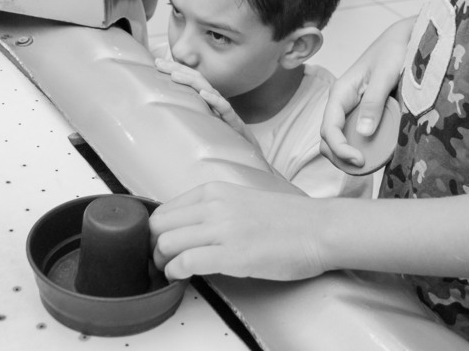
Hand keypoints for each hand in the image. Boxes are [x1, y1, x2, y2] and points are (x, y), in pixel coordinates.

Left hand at [150, 182, 323, 280]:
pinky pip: (185, 263)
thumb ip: (213, 209)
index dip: (153, 232)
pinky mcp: (231, 255)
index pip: (163, 210)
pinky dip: (175, 272)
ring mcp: (222, 229)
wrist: (318, 229)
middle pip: (157, 226)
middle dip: (150, 247)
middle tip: (158, 262)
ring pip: (165, 243)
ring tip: (170, 272)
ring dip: (160, 263)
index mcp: (214, 191)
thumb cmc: (286, 220)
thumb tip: (186, 228)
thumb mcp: (241, 201)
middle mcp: (214, 206)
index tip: (158, 246)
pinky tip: (183, 277)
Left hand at [154, 57, 259, 147]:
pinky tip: (203, 94)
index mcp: (207, 99)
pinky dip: (214, 100)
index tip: (156, 63)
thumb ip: (189, 113)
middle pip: (197, 79)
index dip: (175, 69)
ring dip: (191, 81)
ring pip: (208, 90)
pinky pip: (224, 108)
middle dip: (177, 69)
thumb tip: (163, 110)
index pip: (190, 79)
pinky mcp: (233, 121)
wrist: (248, 153)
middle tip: (158, 62)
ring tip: (174, 75)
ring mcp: (224, 110)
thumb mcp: (202, 124)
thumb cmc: (224, 139)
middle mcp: (215, 101)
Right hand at [320, 17, 412, 168]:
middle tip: (365, 166)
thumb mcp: (385, 75)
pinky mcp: (365, 111)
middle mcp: (342, 103)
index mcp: (340, 92)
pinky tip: (380, 150)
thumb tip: (363, 133)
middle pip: (330, 138)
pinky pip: (358, 133)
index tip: (359, 160)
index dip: (339, 149)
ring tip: (373, 162)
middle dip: (341, 157)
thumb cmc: (392, 50)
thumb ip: (373, 102)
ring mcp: (353, 108)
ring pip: (342, 138)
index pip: (328, 129)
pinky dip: (365, 146)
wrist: (405, 38)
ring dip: (352, 154)